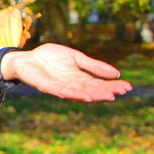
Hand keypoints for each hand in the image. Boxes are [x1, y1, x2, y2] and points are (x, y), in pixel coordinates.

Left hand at [1, 44, 131, 101]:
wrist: (26, 58)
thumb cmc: (49, 58)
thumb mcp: (76, 58)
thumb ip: (93, 66)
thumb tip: (116, 73)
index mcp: (78, 78)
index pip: (98, 83)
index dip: (112, 85)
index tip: (127, 87)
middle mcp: (71, 85)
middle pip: (91, 89)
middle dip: (105, 91)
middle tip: (121, 92)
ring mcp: (59, 86)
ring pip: (78, 93)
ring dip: (92, 95)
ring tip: (106, 96)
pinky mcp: (46, 86)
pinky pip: (60, 91)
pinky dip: (71, 93)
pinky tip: (82, 96)